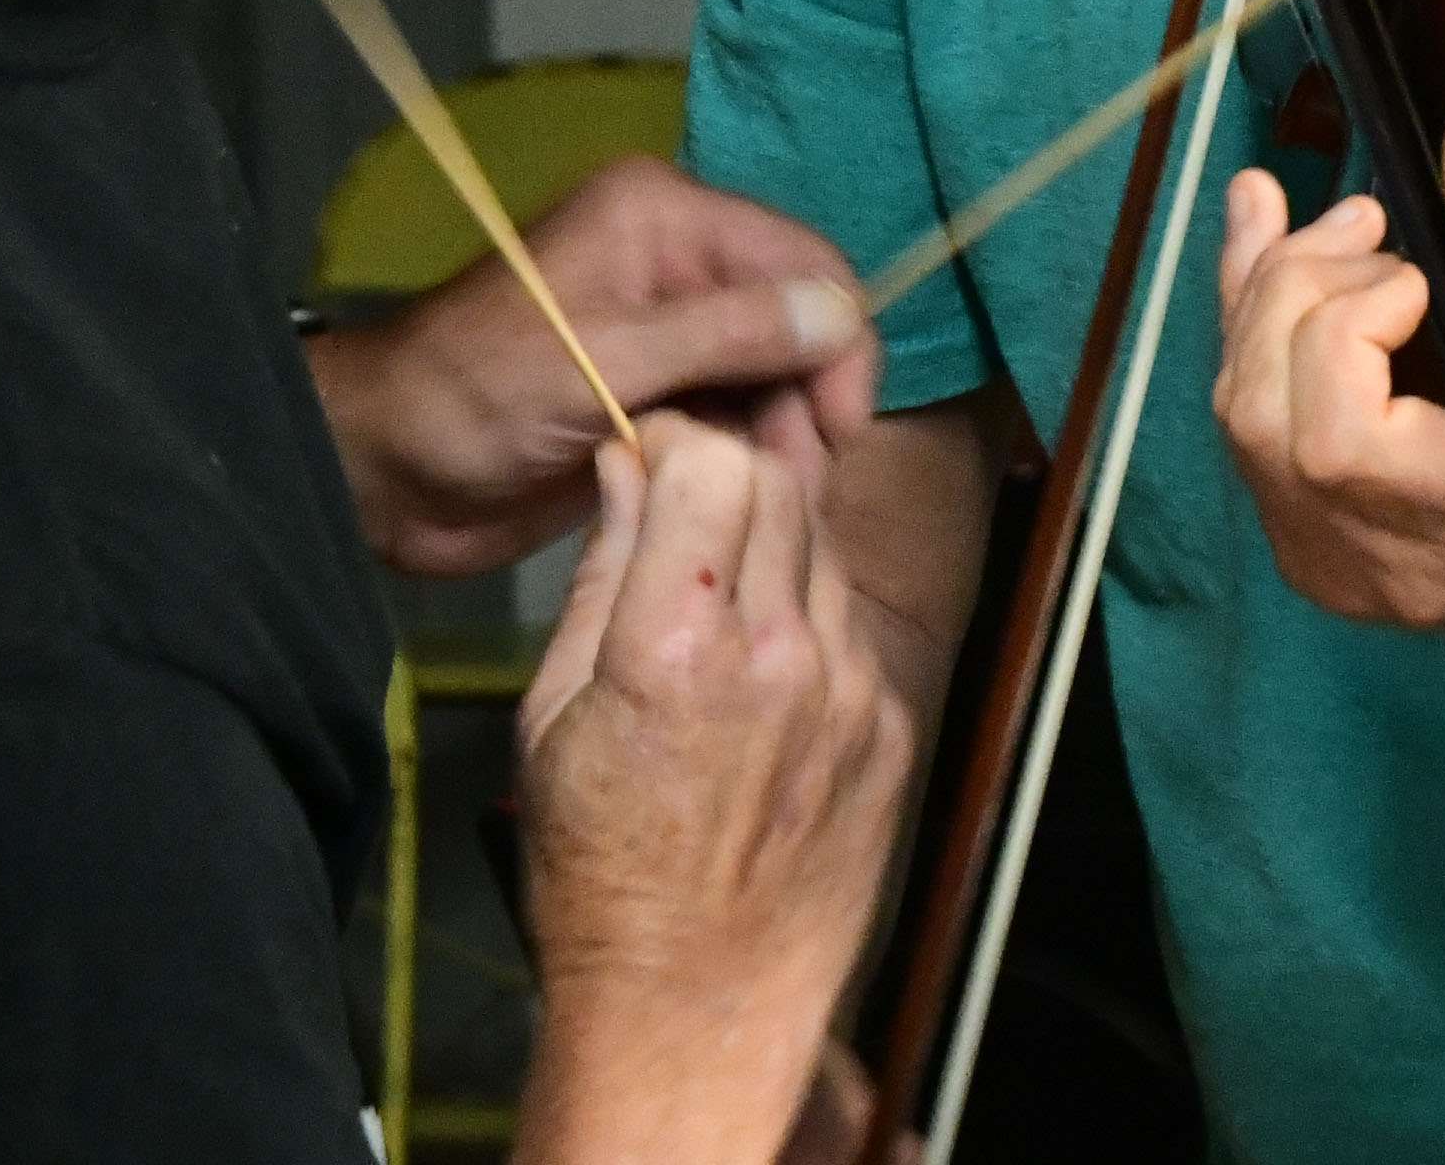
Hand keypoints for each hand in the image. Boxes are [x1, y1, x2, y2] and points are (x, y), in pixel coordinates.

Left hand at [312, 158, 878, 577]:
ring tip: (770, 507)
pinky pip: (733, 418)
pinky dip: (746, 458)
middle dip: (809, 402)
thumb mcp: (604, 363)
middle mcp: (676, 263)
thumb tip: (843, 314)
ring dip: (780, 440)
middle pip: (797, 324)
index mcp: (665, 219)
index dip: (837, 342)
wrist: (383, 469)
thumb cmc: (476, 397)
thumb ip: (726, 335)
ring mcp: (666, 333)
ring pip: (772, 380)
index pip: (803, 262)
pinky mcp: (653, 396)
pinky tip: (742, 506)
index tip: (839, 432)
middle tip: (798, 489)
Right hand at [513, 416, 912, 1164]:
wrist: (696, 1001)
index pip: (714, 462)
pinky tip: (763, 676)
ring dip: (771, 544)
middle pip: (781, 484)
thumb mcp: (552, 715)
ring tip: (718, 603)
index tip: (651, 456)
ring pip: (824, 547)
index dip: (678, 442)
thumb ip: (600, 574)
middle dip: (728, 473)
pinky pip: (852, 627)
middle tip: (684, 508)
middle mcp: (782, 655)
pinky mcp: (892, 729)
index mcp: (678, 648)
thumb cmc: (597, 868)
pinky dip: (808, 619)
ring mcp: (852, 693)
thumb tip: (626, 464)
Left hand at [1209, 81, 1444, 629]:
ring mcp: (1331, 565)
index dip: (1347, 330)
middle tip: (1365, 219)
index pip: (1338, 443)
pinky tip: (1269, 247)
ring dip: (1267, 294)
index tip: (1417, 276)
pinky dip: (1252, 330)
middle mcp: (1378, 563)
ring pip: (1239, 415)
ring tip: (1337, 225)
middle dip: (1295, 287)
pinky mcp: (1306, 547)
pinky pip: (1246, 433)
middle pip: (1263, 416)